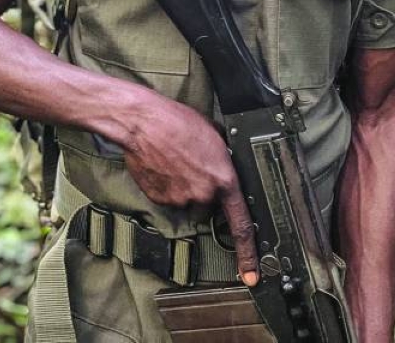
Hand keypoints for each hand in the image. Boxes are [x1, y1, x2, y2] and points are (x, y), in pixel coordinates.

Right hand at [122, 96, 258, 285]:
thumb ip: (223, 156)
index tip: (251, 273)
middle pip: (208, 201)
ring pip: (186, 197)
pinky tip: (161, 164)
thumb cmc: (176, 121)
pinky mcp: (159, 198)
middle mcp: (203, 194)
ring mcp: (180, 199)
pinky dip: (165, 183)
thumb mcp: (213, 133)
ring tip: (173, 157)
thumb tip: (224, 162)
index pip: (241, 224)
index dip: (248, 253)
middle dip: (202, 186)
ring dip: (182, 183)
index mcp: (223, 179)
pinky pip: (168, 196)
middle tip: (190, 161)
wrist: (143, 122)